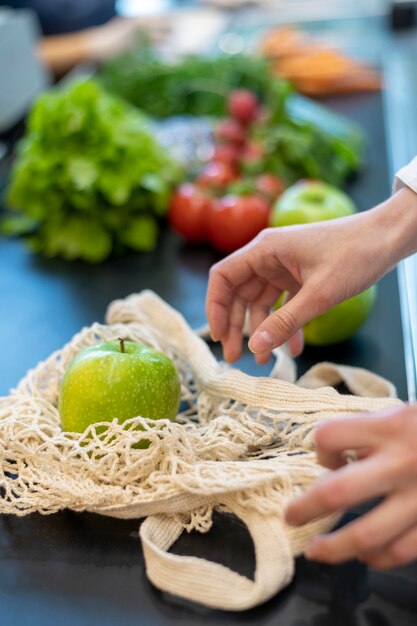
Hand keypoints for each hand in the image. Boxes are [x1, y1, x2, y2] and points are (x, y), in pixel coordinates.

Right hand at [206, 200, 397, 363]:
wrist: (387, 238)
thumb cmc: (355, 255)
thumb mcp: (319, 294)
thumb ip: (285, 322)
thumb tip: (255, 348)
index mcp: (265, 249)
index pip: (223, 277)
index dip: (216, 307)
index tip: (218, 336)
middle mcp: (269, 257)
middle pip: (239, 293)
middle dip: (237, 326)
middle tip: (235, 357)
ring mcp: (284, 267)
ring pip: (260, 302)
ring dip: (261, 331)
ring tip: (263, 361)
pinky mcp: (299, 277)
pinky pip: (283, 304)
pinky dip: (285, 325)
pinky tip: (292, 349)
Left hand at [285, 405, 416, 569]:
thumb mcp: (402, 415)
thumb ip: (371, 433)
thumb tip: (336, 459)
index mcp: (389, 428)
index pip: (329, 436)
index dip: (320, 448)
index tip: (327, 456)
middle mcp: (399, 463)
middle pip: (335, 493)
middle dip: (305, 508)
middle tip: (291, 516)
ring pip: (366, 534)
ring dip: (335, 547)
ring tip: (318, 551)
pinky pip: (402, 550)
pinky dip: (380, 557)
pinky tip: (368, 556)